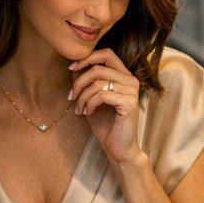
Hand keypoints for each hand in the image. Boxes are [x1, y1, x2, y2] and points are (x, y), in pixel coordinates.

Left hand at [69, 50, 140, 164]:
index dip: (87, 58)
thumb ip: (86, 82)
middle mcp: (131, 80)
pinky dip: (89, 103)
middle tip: (71, 97)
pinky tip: (87, 113)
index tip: (72, 69)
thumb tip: (74, 67)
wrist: (118, 147)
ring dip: (82, 96)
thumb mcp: (91, 99)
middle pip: (98, 68)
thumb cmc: (106, 124)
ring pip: (98, 82)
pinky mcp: (129, 103)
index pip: (107, 54)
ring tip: (79, 109)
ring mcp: (132, 91)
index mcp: (124, 76)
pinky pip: (102, 95)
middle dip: (79, 82)